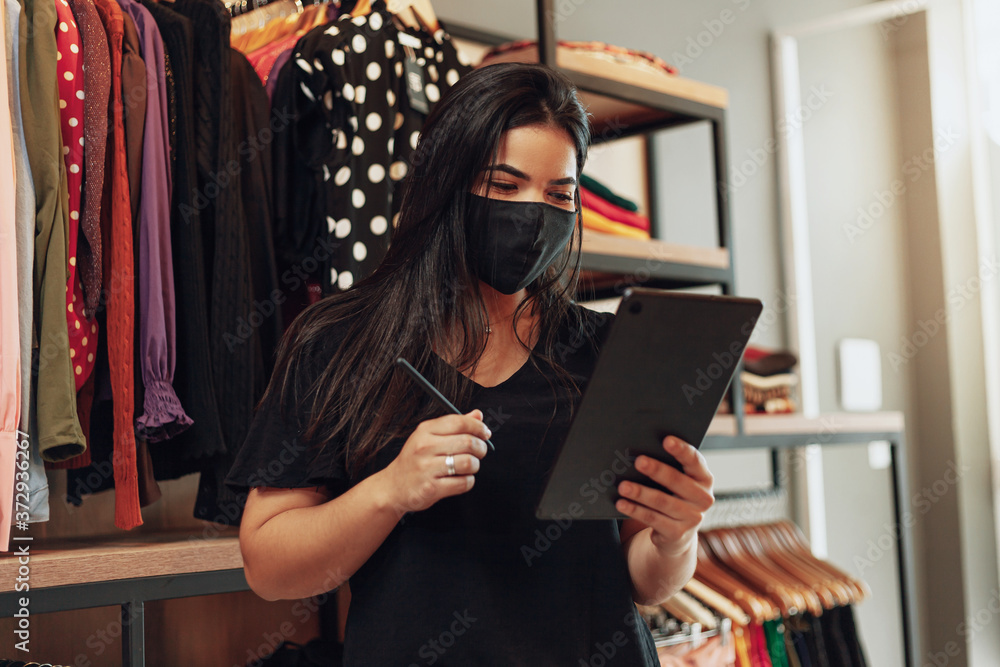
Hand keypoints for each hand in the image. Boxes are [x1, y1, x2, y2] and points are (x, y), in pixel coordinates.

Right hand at [380, 410, 490, 514]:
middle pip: (468, 442)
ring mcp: (427, 468)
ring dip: (475, 466)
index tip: (485, 433)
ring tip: (469, 466)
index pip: (459, 422)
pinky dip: (468, 481)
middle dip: (481, 447)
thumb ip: (454, 425)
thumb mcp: (429, 436)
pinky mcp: (431, 488)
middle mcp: (425, 447)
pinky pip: (463, 483)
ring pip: (468, 463)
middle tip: (480, 451)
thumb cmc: (415, 460)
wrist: (394, 487)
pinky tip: (461, 479)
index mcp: (425, 430)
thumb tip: (477, 415)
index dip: (478, 427)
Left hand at [616, 436, 713, 555]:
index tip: (666, 440)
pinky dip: (635, 510)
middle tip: (639, 461)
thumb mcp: (677, 481)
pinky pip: (653, 519)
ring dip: (641, 492)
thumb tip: (639, 453)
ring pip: (662, 501)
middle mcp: (703, 498)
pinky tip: (621, 503)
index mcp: (704, 478)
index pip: (694, 461)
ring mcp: (692, 518)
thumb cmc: (674, 494)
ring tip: (623, 485)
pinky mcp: (677, 533)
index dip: (681, 450)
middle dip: (657, 470)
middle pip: (677, 481)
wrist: (679, 532)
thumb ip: (667, 467)